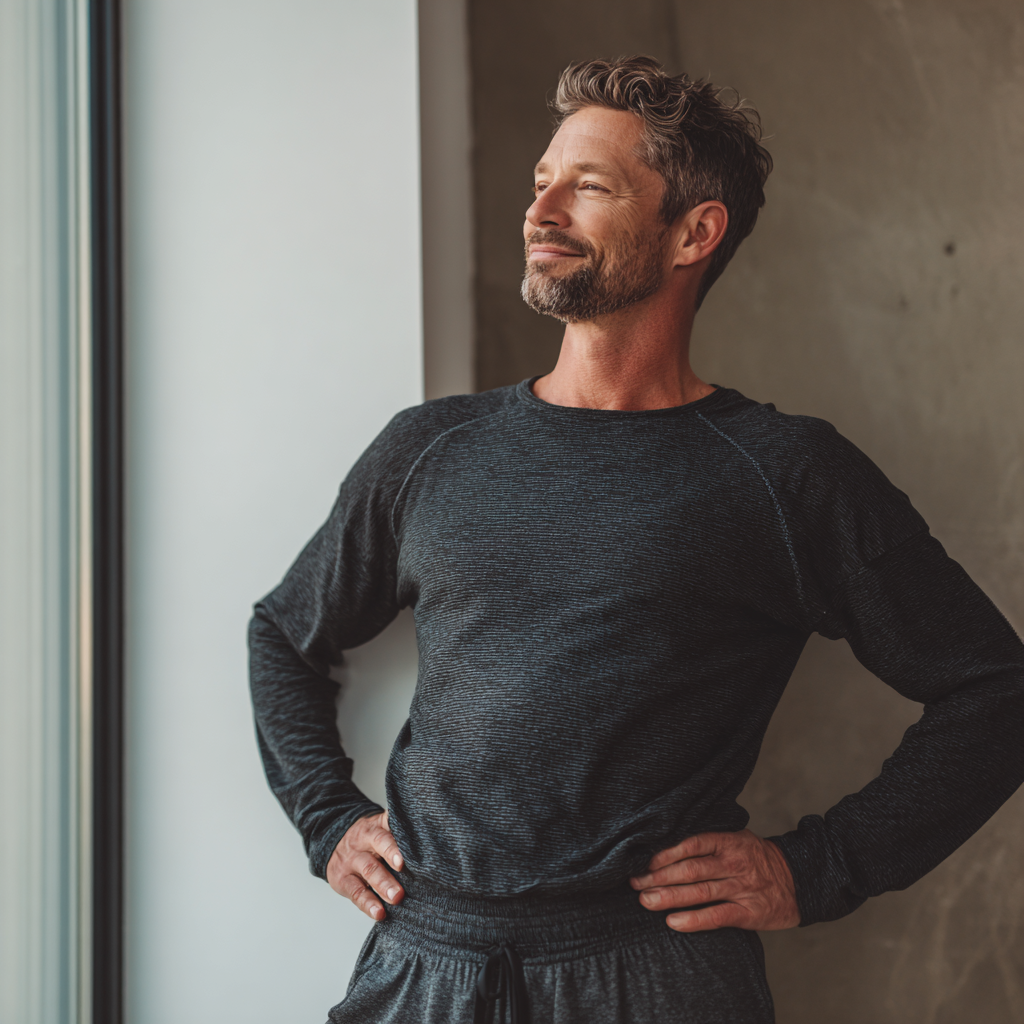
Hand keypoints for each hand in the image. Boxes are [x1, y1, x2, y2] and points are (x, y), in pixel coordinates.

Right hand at [326, 810, 404, 920]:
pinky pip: (356, 892)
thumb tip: (430, 844)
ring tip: (397, 897)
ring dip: (383, 884)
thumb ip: (398, 834)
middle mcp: (364, 839)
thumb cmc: (368, 840)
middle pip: (379, 844)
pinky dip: (368, 904)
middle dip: (392, 855)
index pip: (388, 824)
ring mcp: (352, 859)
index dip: (398, 834)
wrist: (333, 843)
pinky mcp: (342, 880)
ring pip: (369, 870)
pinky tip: (379, 913)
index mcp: (377, 825)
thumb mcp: (379, 829)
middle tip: (403, 867)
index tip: (408, 845)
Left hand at [629, 829, 798, 931]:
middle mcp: (733, 863)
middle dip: (659, 877)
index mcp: (728, 842)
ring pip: (699, 892)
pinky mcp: (749, 913)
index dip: (665, 854)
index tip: (644, 862)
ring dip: (669, 897)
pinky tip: (673, 922)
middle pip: (690, 869)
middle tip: (635, 884)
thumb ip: (710, 843)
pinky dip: (694, 920)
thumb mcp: (738, 840)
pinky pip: (717, 916)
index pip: (691, 844)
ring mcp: (741, 888)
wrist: (801, 879)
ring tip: (646, 901)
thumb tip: (669, 847)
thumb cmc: (759, 859)